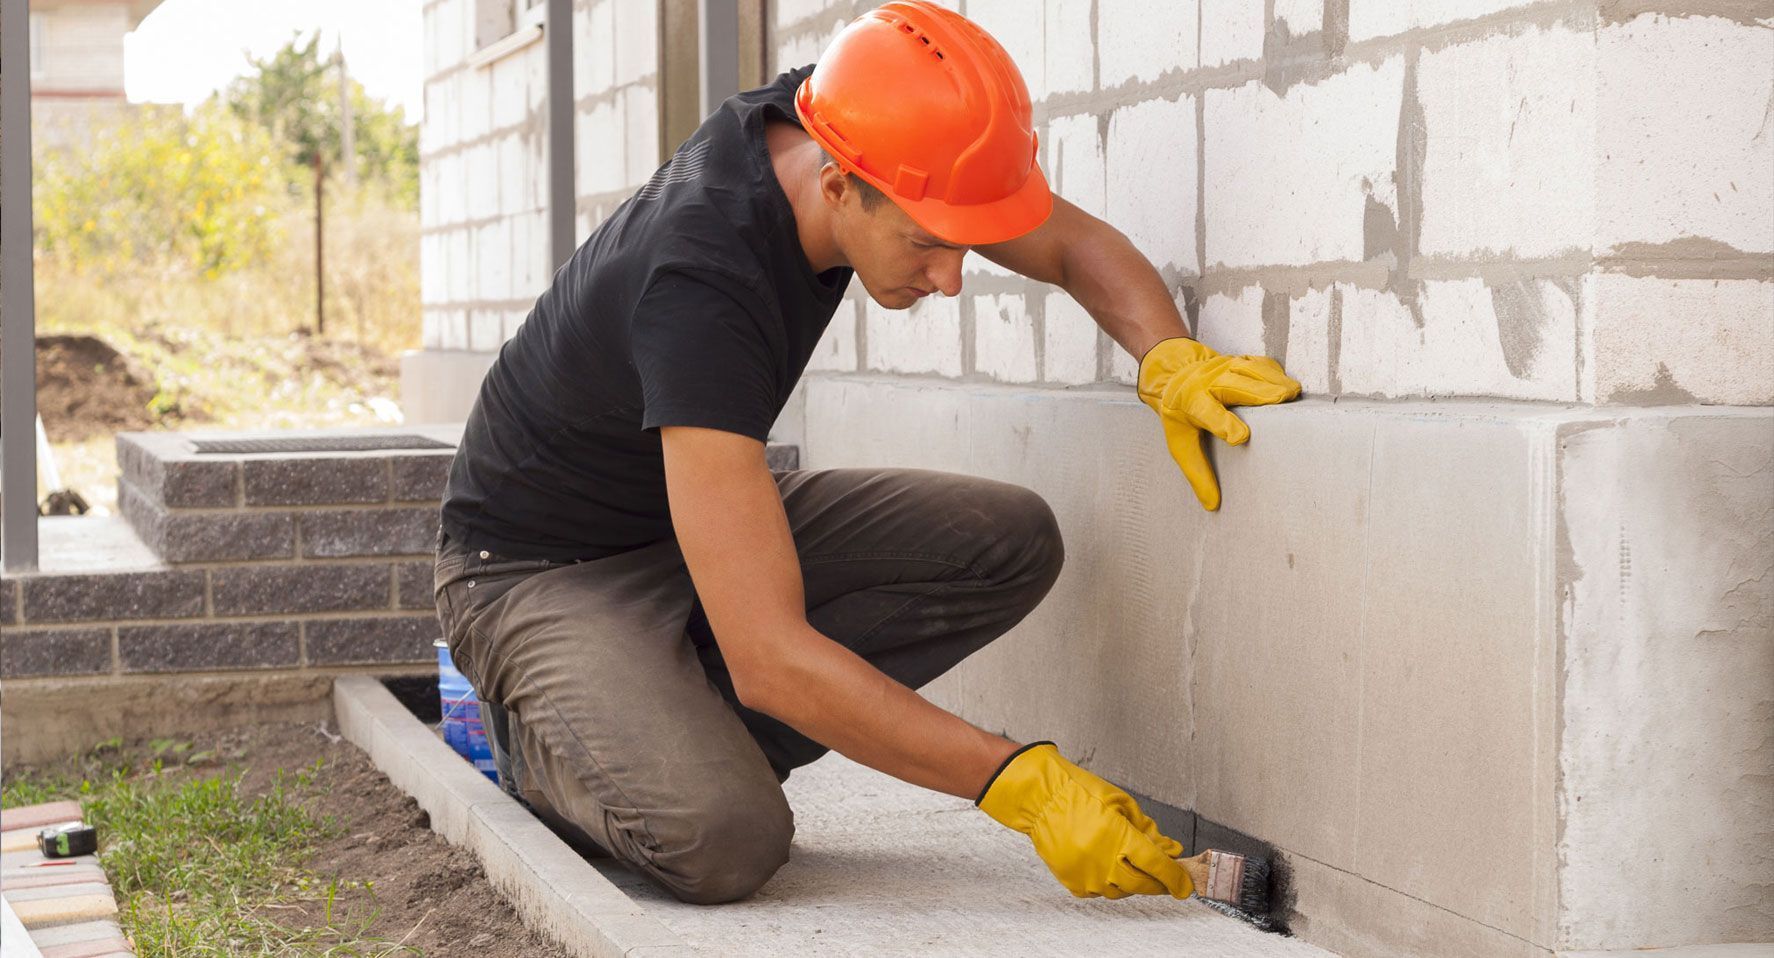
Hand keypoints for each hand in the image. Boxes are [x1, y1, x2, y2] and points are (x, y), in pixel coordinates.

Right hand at [977, 742, 1192, 899]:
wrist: (1040, 798)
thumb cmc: (1080, 793)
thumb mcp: (1121, 803)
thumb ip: (1148, 830)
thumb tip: (1170, 850)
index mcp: (1118, 836)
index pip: (1157, 865)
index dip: (1175, 877)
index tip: (1185, 885)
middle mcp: (1102, 860)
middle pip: (1142, 884)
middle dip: (1158, 882)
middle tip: (1164, 876)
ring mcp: (1086, 874)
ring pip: (1121, 891)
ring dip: (1132, 882)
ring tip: (1129, 864)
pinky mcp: (1072, 882)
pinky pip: (1099, 892)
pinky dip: (1108, 882)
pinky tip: (1106, 865)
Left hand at [1136, 337, 1300, 510]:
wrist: (1174, 373)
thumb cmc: (1179, 413)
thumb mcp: (1180, 443)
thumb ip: (1197, 473)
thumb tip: (1212, 504)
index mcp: (1190, 403)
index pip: (1207, 413)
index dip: (1223, 423)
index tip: (1241, 437)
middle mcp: (1207, 382)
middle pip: (1234, 386)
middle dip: (1258, 393)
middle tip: (1283, 401)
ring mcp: (1223, 368)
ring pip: (1250, 371)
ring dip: (1273, 380)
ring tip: (1294, 393)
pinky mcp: (1238, 361)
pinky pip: (1259, 364)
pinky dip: (1275, 372)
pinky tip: (1288, 382)